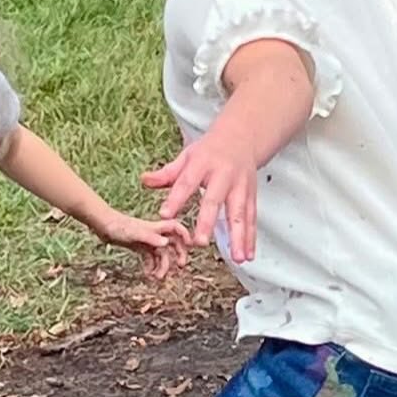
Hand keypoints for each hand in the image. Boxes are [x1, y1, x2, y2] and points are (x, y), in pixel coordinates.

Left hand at [97, 211, 189, 280]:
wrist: (103, 226)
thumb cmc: (117, 226)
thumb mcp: (133, 233)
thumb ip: (150, 238)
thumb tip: (166, 244)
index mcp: (156, 228)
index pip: (176, 228)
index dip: (185, 235)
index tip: (190, 247)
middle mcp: (154, 234)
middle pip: (173, 243)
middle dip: (178, 255)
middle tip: (180, 267)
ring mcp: (147, 241)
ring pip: (162, 254)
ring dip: (163, 266)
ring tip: (157, 278)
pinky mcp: (139, 247)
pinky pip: (150, 258)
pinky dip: (151, 266)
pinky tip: (147, 274)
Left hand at [142, 128, 256, 263]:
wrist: (242, 137)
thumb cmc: (209, 151)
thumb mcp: (187, 156)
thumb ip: (167, 173)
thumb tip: (144, 181)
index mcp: (203, 164)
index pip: (186, 182)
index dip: (176, 198)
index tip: (165, 214)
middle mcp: (224, 176)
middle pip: (215, 201)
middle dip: (208, 222)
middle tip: (200, 242)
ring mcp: (240, 187)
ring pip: (240, 214)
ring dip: (239, 237)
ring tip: (236, 258)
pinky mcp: (251, 196)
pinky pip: (251, 219)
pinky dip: (251, 238)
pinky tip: (248, 255)